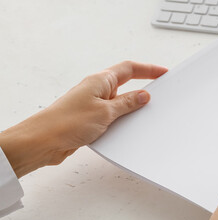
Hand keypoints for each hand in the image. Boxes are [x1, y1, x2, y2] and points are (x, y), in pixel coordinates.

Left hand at [0, 61, 167, 177]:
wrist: (43, 141)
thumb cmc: (66, 122)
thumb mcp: (105, 112)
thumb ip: (127, 103)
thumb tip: (143, 95)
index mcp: (100, 81)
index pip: (130, 69)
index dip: (149, 69)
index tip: (164, 72)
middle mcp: (96, 90)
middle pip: (126, 83)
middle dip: (143, 87)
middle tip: (160, 91)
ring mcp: (92, 104)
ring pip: (120, 102)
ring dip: (132, 108)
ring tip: (144, 114)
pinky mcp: (89, 119)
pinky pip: (112, 115)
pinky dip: (122, 119)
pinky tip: (126, 128)